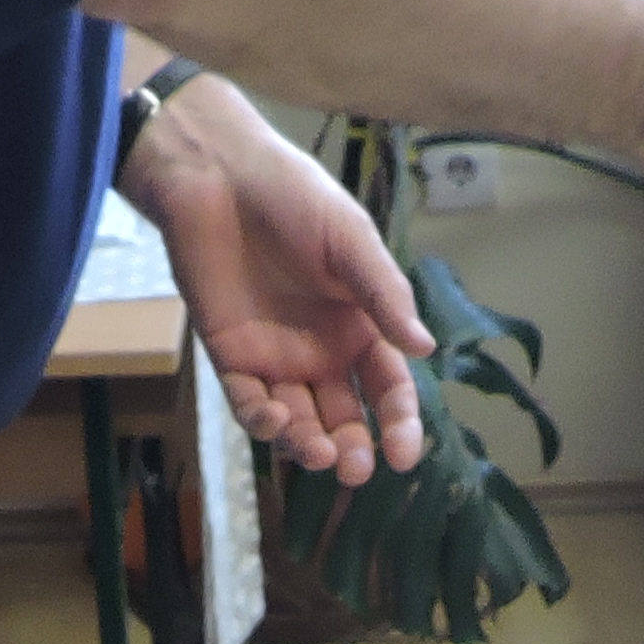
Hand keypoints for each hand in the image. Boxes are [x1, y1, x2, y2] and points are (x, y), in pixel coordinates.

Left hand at [122, 78, 432, 484]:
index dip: (398, 424)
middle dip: (353, 448)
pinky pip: (248, 404)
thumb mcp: (351, 242)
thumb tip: (424, 349)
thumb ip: (384, 295)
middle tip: (356, 469)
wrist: (219, 175)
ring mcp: (275, 358)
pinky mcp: (230, 356)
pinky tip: (276, 418)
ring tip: (320, 454)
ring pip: (297, 422)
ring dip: (309, 444)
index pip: (386, 388)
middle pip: (344, 417)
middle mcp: (320, 351)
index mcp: (359, 326)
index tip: (403, 457)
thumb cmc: (294, 197)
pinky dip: (262, 420)